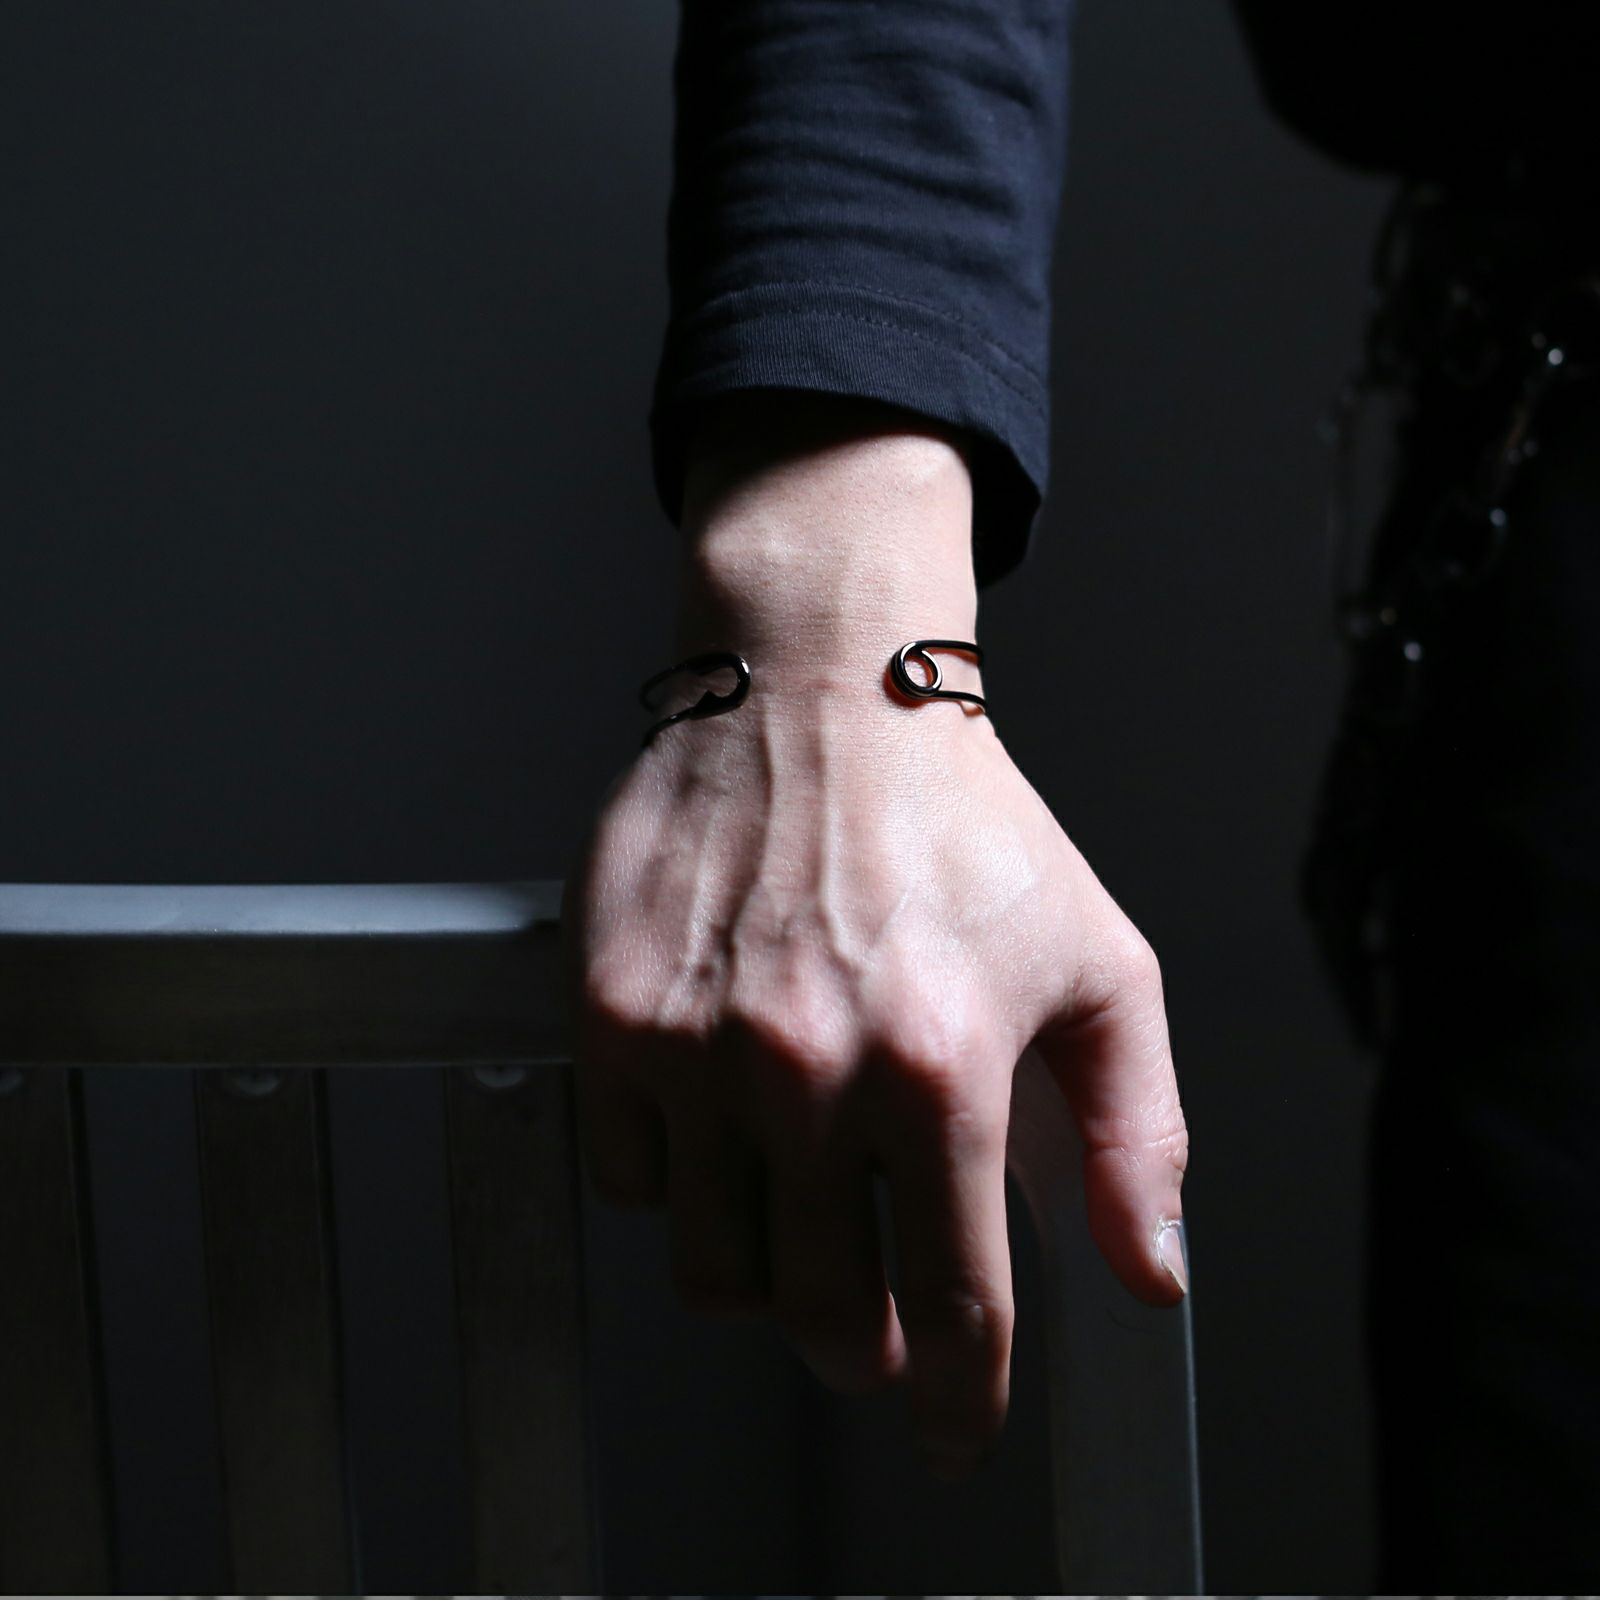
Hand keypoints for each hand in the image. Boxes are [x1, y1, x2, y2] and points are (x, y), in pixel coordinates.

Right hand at [561, 399, 1187, 1479]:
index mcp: (942, 1065)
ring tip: (799, 1223)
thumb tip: (1148, 1274)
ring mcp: (698, 1045)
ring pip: (713, 1270)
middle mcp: (811, 1069)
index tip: (957, 1433)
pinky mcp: (613, 1012)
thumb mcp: (1097, 962)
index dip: (964, 1398)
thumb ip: (1138, 1129)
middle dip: (864, 1358)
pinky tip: (722, 1124)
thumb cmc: (962, 823)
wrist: (816, 693)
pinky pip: (630, 1176)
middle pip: (823, 1317)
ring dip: (766, 1279)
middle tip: (877, 1340)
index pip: (956, 1301)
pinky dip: (679, 1182)